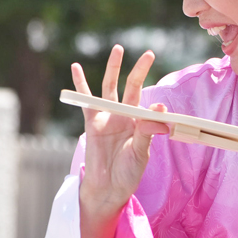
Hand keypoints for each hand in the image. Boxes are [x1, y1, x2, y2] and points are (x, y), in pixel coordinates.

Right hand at [72, 45, 168, 223]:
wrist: (108, 188)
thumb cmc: (128, 171)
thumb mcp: (142, 152)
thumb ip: (148, 130)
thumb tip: (159, 109)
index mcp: (140, 122)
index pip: (148, 103)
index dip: (156, 102)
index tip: (161, 108)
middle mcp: (125, 115)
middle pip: (132, 87)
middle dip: (139, 70)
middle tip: (149, 53)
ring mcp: (108, 116)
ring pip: (110, 87)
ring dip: (113, 68)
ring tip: (118, 49)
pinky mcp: (91, 121)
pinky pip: (86, 99)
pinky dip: (80, 83)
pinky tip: (76, 68)